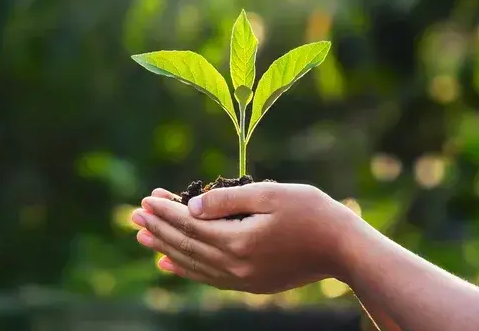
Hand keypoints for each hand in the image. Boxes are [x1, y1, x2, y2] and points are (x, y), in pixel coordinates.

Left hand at [130, 182, 355, 293]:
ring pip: (193, 263)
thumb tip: (191, 207)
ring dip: (165, 249)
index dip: (166, 211)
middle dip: (158, 228)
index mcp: (238, 240)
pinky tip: (169, 264)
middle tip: (134, 216)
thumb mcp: (270, 194)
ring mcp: (243, 279)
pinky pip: (208, 277)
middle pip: (186, 245)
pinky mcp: (250, 284)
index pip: (189, 225)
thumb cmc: (311, 212)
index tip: (146, 199)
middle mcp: (236, 265)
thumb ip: (227, 200)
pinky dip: (186, 269)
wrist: (343, 248)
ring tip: (143, 237)